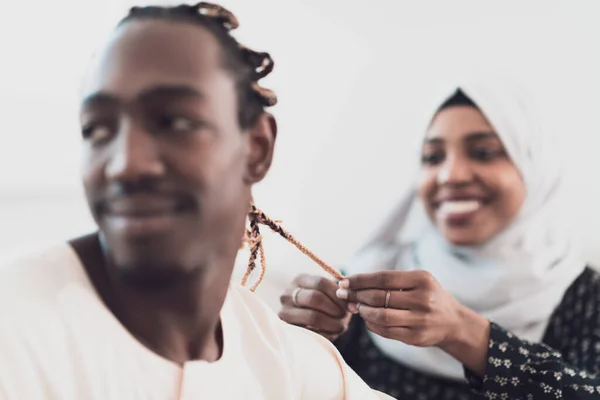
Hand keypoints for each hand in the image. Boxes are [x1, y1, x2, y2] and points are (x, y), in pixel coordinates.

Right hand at [279, 274, 351, 341]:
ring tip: (341, 326)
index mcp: (299, 280)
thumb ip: (338, 293)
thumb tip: (351, 303)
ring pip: (312, 317)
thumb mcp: (326, 293)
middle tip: (344, 315)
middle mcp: (287, 294)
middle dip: (334, 308)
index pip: (320, 282)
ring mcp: (285, 313)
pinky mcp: (288, 330)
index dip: (337, 293)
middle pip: (314, 298)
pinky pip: (311, 333)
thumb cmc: (322, 302)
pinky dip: (325, 334)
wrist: (305, 318)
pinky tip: (331, 332)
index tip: (348, 302)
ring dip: (332, 323)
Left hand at [336, 270, 482, 347]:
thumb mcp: (416, 281)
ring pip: (381, 316)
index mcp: (422, 279)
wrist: (453, 321)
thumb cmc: (427, 295)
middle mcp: (423, 299)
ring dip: (363, 311)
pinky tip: (367, 319)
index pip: (383, 278)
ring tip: (356, 307)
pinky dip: (371, 325)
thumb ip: (388, 282)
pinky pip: (386, 331)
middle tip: (343, 294)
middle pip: (379, 297)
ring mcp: (421, 320)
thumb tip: (351, 286)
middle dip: (356, 295)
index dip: (360, 280)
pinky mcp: (416, 338)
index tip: (344, 281)